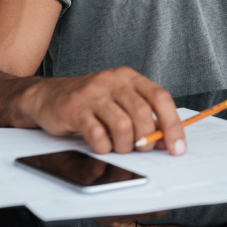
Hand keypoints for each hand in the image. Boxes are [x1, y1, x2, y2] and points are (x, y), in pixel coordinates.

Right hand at [22, 67, 185, 154]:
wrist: (48, 96)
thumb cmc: (90, 103)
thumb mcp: (120, 103)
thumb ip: (144, 118)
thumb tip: (167, 141)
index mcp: (129, 77)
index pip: (160, 98)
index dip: (173, 125)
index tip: (177, 147)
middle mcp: (113, 81)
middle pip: (143, 113)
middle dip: (145, 139)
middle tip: (139, 148)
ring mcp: (93, 93)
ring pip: (123, 125)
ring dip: (124, 145)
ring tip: (118, 147)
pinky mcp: (75, 109)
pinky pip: (98, 134)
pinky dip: (104, 147)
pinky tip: (101, 145)